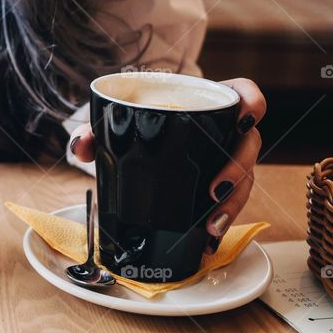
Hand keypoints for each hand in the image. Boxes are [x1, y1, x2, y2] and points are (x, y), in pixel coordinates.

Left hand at [68, 77, 265, 253]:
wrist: (131, 144)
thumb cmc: (132, 124)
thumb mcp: (112, 122)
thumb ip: (93, 130)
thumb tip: (80, 147)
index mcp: (203, 103)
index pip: (242, 92)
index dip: (252, 102)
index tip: (245, 119)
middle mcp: (221, 130)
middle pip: (248, 144)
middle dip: (238, 170)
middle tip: (215, 191)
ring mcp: (223, 158)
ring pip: (243, 178)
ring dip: (232, 204)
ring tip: (212, 226)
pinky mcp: (217, 184)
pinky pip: (228, 202)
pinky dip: (221, 221)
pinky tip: (209, 240)